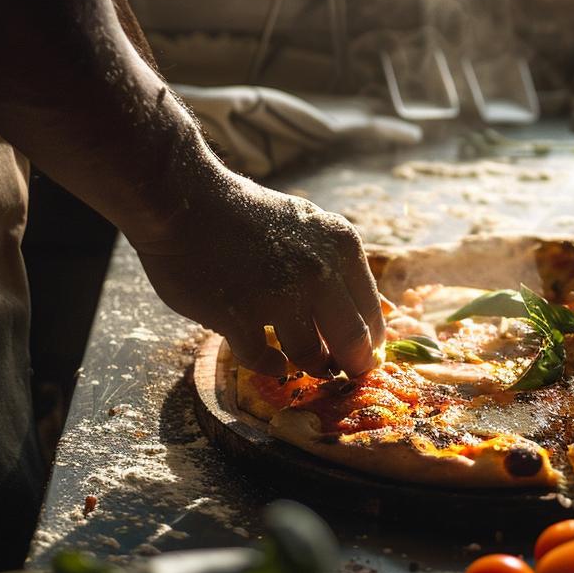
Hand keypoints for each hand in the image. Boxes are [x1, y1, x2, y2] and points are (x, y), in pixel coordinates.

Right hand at [129, 164, 383, 377]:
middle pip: (352, 342)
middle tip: (336, 371)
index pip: (371, 313)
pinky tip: (265, 355)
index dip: (367, 342)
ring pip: (311, 356)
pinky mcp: (240, 316)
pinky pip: (264, 360)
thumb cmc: (247, 216)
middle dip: (348, 364)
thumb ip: (342, 267)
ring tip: (296, 358)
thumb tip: (388, 316)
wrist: (185, 202)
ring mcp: (280, 295)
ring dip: (306, 363)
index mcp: (341, 246)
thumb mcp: (310, 227)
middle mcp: (319, 272)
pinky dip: (267, 364)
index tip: (356, 354)